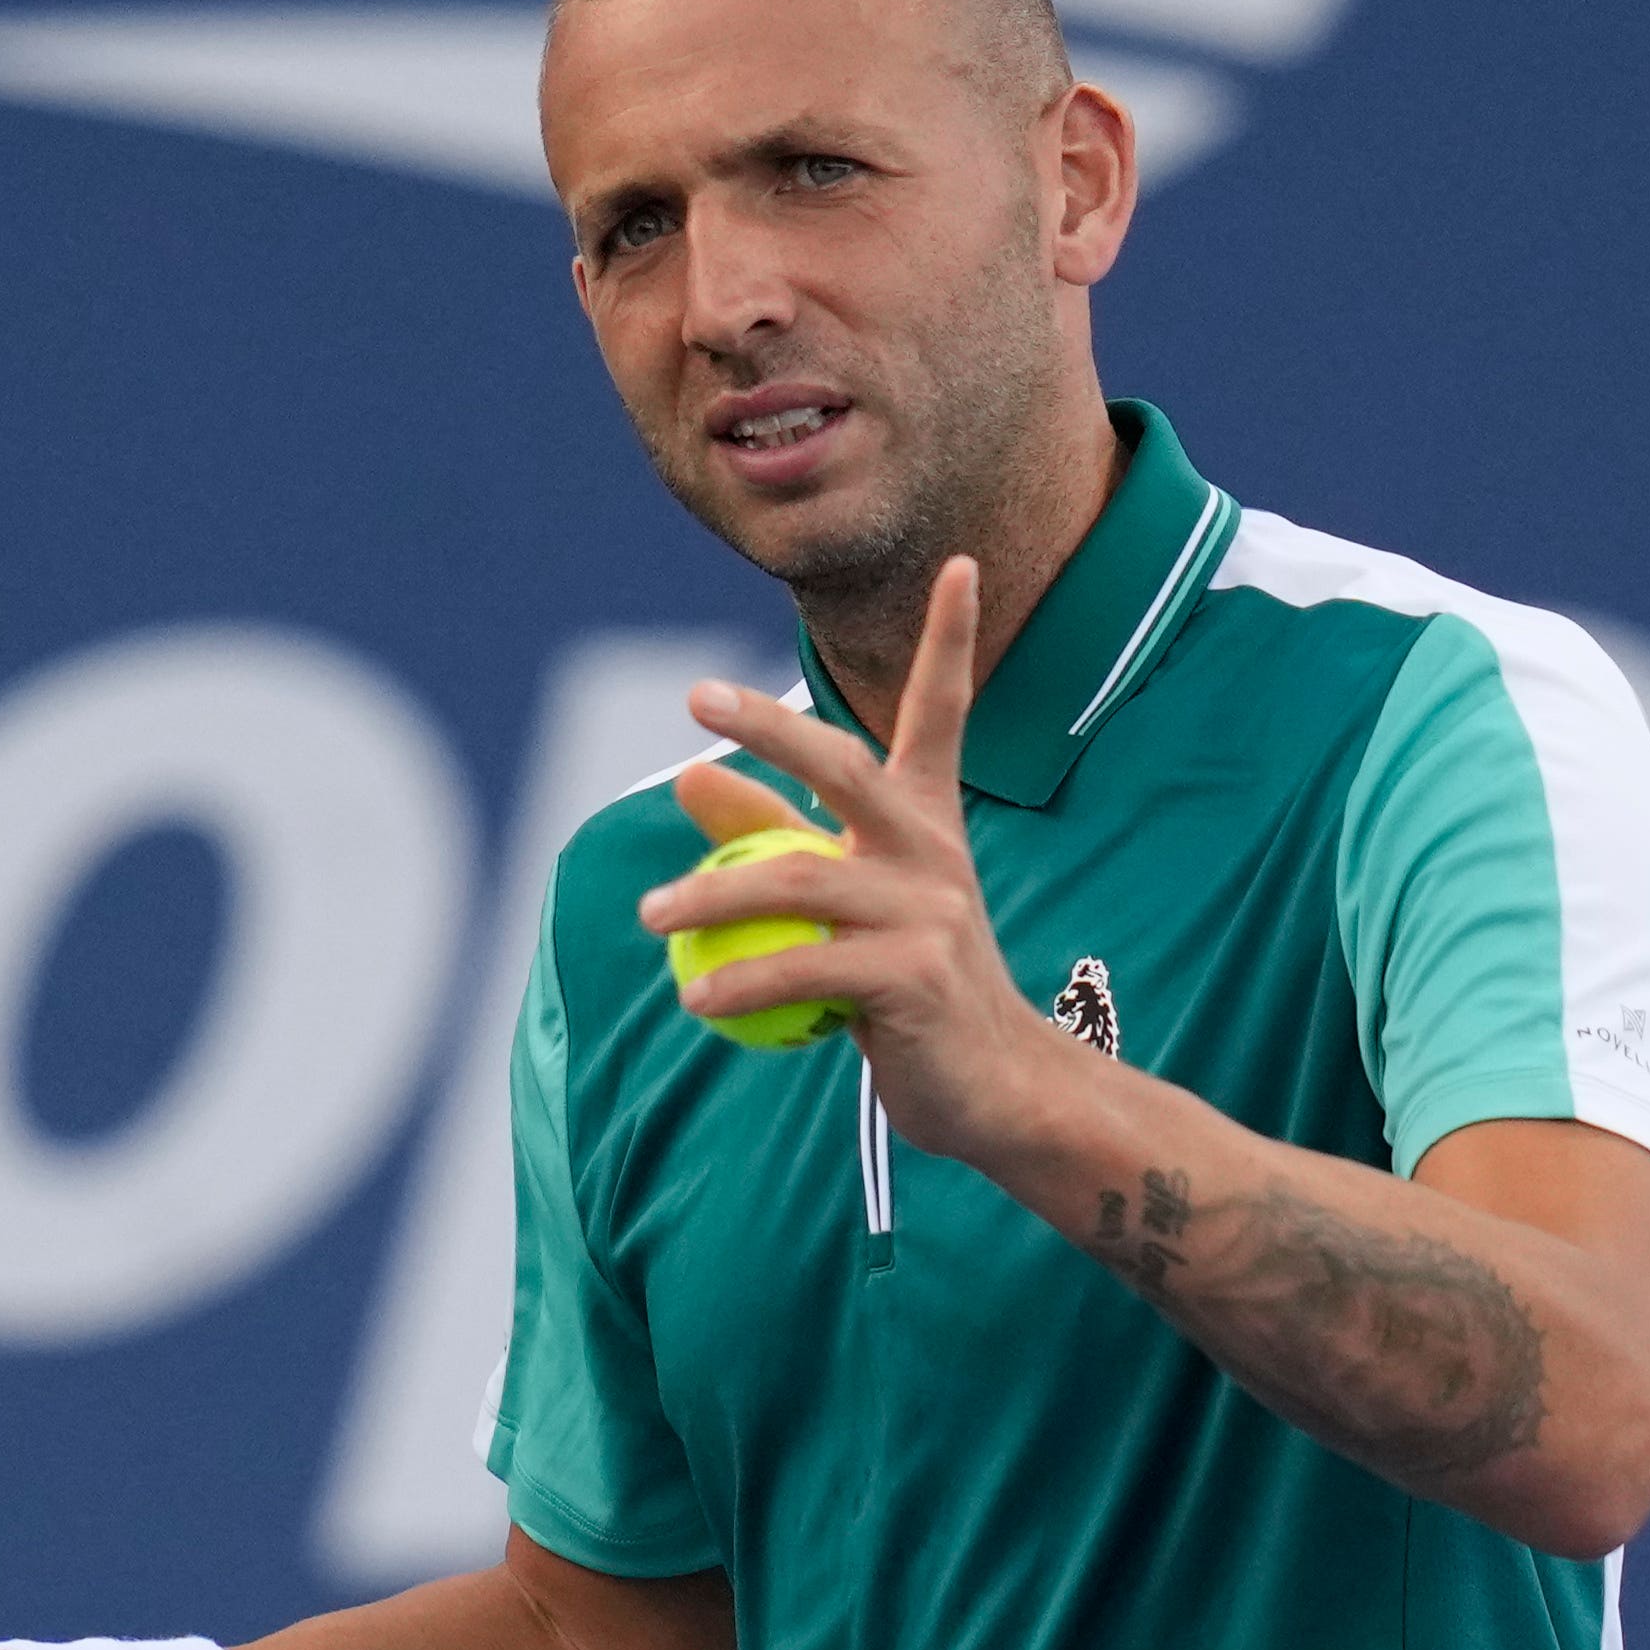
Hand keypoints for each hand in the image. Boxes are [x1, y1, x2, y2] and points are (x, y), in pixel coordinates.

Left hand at [648, 553, 1087, 1170]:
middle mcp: (932, 851)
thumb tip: (686, 778)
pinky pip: (806, 967)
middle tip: (697, 696)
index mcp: (927, 821)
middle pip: (845, 767)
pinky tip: (694, 997)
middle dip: (773, 725)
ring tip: (652, 917)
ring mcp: (930, 912)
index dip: (951, 639)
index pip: (941, 713)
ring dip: (712, 897)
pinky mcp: (915, 977)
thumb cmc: (914, 988)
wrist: (997, 1086)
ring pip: (797, 881)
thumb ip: (771, 836)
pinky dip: (741, 980)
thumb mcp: (845, 905)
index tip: (961, 563)